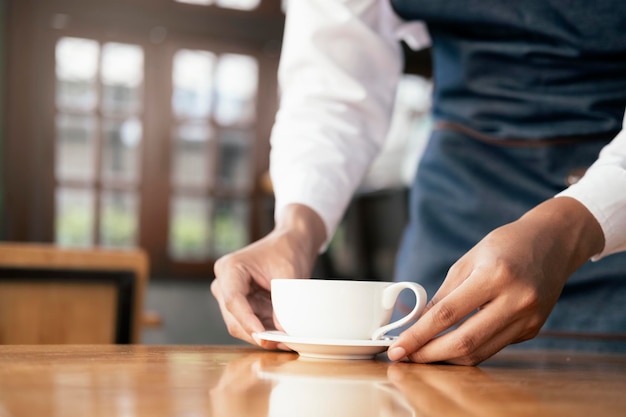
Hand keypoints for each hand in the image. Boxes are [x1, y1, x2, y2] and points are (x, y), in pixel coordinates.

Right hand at [211, 204, 325, 348]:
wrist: (291, 243)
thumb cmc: (286, 251)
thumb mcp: (289, 275)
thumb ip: (283, 302)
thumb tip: (281, 331)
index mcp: (230, 268)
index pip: (233, 301)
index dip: (247, 322)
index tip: (264, 336)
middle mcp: (224, 283)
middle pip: (234, 318)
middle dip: (258, 333)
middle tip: (283, 343)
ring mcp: (230, 295)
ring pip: (241, 326)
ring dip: (263, 335)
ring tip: (287, 340)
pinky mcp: (241, 305)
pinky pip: (250, 324)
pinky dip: (266, 331)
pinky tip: (283, 334)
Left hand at [388, 197, 604, 364]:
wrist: (553, 243)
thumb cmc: (505, 245)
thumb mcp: (468, 261)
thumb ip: (443, 295)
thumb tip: (417, 324)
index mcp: (494, 276)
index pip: (447, 314)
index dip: (418, 335)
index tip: (397, 348)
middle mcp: (515, 300)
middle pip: (464, 342)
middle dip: (429, 355)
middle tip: (406, 358)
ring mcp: (528, 319)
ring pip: (480, 353)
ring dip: (447, 359)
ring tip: (423, 355)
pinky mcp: (532, 330)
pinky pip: (493, 347)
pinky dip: (469, 350)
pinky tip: (451, 345)